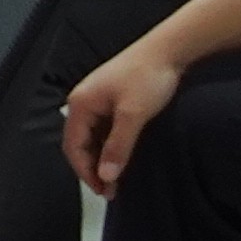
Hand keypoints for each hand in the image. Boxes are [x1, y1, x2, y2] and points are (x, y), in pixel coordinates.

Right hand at [64, 43, 186, 192]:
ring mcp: (97, 99)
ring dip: (102, 158)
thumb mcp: (133, 115)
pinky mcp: (111, 99)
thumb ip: (118, 146)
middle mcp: (84, 101)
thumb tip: (106, 175)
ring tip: (118, 177)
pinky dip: (110, 145)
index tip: (103, 190)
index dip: (86, 171)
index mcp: (81, 104)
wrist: (168, 50)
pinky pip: (104, 128)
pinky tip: (123, 155)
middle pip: (79, 143)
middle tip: (110, 189)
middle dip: (92, 168)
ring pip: (92, 137)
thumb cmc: (147, 76)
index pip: (73, 146)